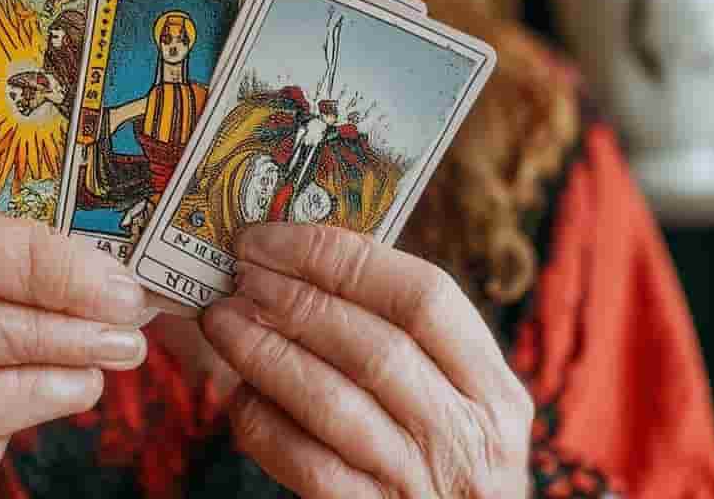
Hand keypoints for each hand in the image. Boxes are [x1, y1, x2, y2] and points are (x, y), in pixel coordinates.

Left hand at [201, 223, 532, 497]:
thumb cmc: (439, 450)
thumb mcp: (452, 395)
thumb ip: (399, 334)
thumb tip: (299, 258)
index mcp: (492, 387)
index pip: (424, 295)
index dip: (340, 256)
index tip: (273, 238)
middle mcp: (467, 438)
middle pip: (374, 345)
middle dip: (294, 299)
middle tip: (240, 273)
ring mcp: (419, 485)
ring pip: (332, 402)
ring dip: (265, 351)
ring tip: (220, 318)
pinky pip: (307, 465)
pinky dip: (265, 421)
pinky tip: (238, 392)